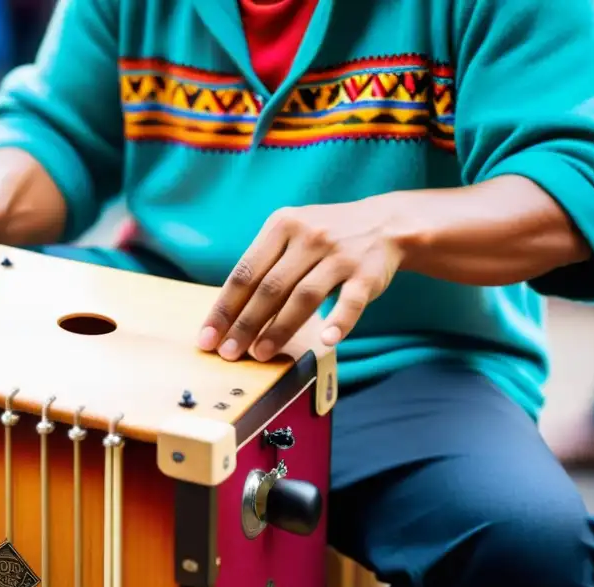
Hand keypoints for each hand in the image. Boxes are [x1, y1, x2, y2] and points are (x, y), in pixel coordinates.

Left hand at [198, 201, 405, 361]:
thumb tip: (227, 314)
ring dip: (280, 329)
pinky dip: (339, 321)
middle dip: (245, 324)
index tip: (207, 338)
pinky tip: (326, 341)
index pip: (244, 273)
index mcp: (281, 226)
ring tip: (261, 354)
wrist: (385, 223)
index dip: (224, 308)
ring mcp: (340, 254)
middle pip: (269, 288)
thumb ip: (262, 265)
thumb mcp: (290, 235)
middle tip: (229, 354)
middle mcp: (309, 236)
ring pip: (304, 296)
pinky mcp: (368, 273)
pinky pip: (351, 301)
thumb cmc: (324, 239)